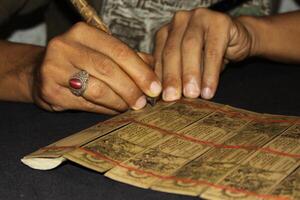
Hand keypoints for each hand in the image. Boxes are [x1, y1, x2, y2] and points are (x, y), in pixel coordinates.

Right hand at [32, 22, 160, 113]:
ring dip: (119, 101)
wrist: (40, 72)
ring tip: (130, 107)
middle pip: (108, 69)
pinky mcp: (49, 90)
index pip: (119, 51)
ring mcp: (54, 68)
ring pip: (97, 89)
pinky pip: (85, 104)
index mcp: (83, 32)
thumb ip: (128, 58)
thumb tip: (155, 70)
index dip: (141, 71)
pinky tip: (113, 110)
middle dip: (131, 89)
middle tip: (144, 102)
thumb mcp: (102, 52)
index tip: (155, 87)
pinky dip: (104, 109)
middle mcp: (65, 46)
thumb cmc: (78, 62)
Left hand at [154, 8, 253, 100]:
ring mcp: (199, 18)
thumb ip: (175, 74)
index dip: (159, 77)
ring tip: (191, 94)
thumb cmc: (208, 55)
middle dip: (172, 76)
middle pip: (172, 50)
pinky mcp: (220, 21)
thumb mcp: (188, 65)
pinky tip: (208, 90)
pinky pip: (213, 51)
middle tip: (172, 97)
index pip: (159, 55)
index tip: (161, 96)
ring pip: (190, 47)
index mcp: (167, 31)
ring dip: (190, 74)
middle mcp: (180, 21)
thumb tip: (165, 96)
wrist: (237, 41)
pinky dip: (210, 73)